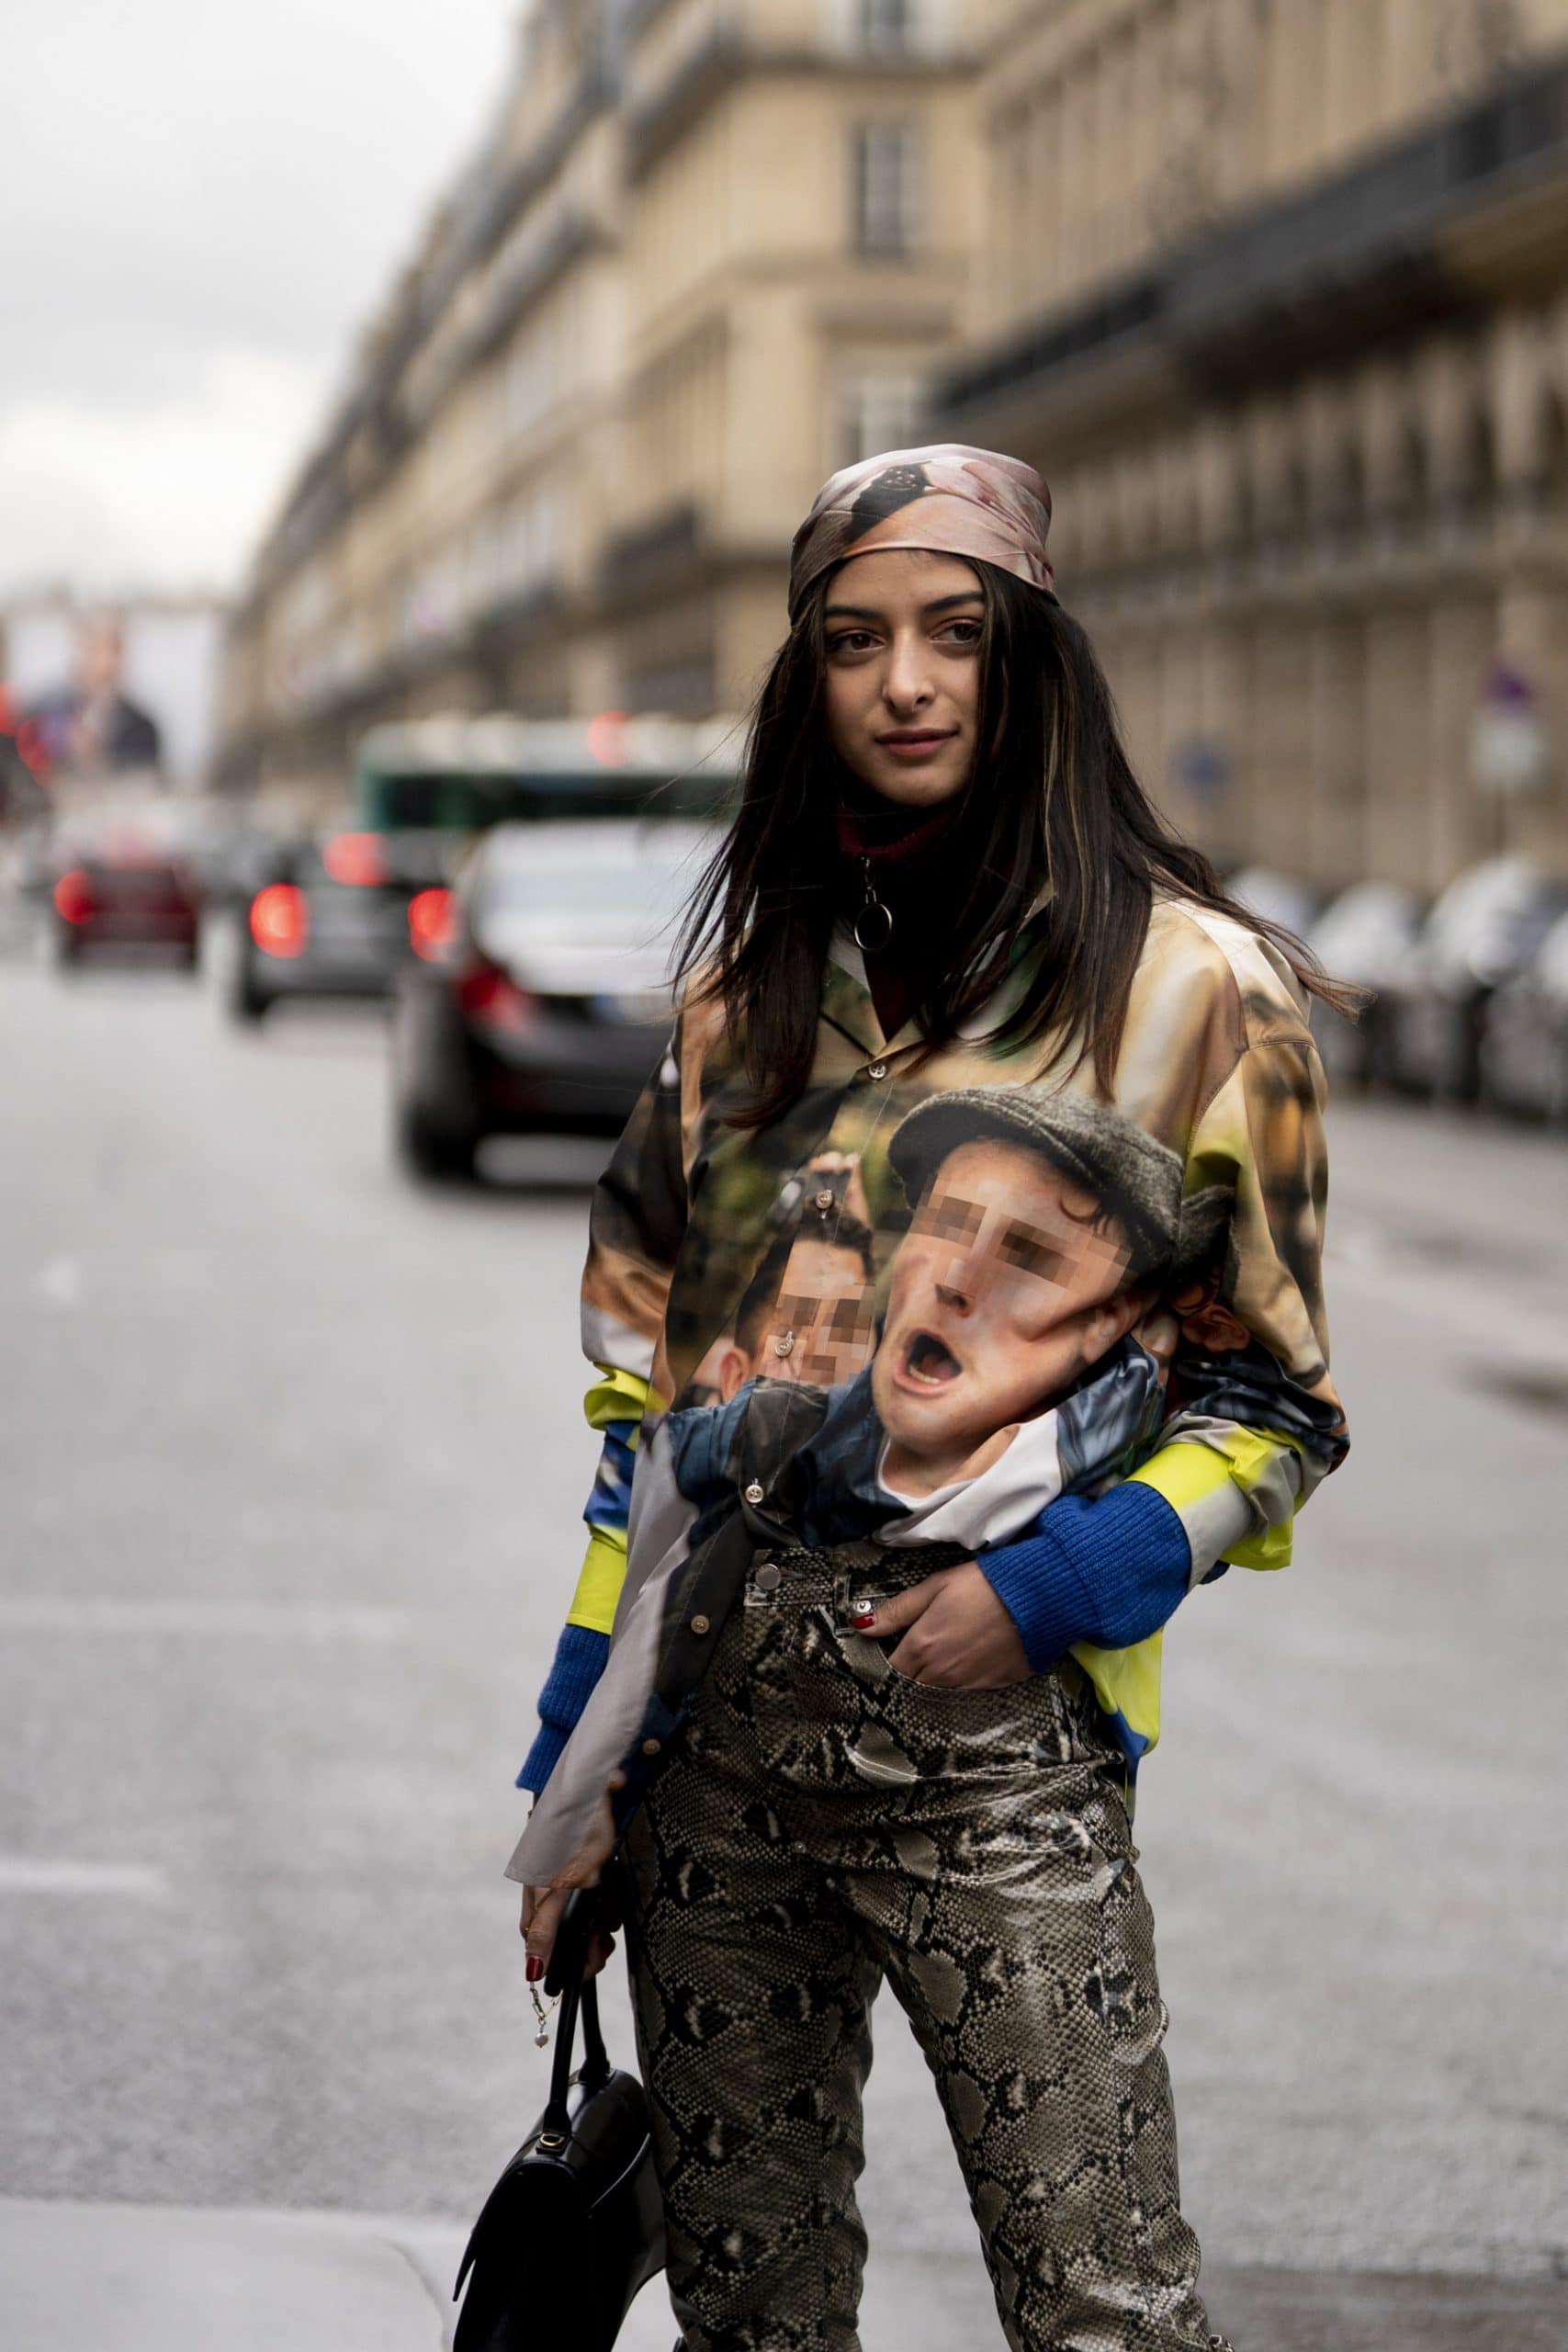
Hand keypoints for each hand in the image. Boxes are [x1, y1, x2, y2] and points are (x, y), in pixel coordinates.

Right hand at [519, 1770, 625, 1980]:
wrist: (588, 1795)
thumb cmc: (572, 1838)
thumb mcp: (560, 1887)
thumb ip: (545, 1932)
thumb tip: (532, 1974)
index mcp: (537, 1909)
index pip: (549, 1955)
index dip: (574, 1963)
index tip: (594, 1954)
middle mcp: (549, 1903)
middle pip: (571, 1944)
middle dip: (592, 1943)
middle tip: (606, 1934)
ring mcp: (568, 1892)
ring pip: (588, 1926)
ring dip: (603, 1923)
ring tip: (610, 1910)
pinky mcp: (586, 1881)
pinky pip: (598, 1906)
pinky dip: (608, 1907)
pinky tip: (612, 1898)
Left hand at [858, 1564, 1030, 1688]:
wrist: (1038, 1597)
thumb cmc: (984, 1585)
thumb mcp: (935, 1587)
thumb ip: (898, 1610)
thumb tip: (863, 1626)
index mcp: (923, 1647)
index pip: (892, 1670)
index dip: (889, 1660)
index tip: (891, 1649)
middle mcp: (942, 1673)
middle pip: (914, 1683)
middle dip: (912, 1669)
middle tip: (922, 1646)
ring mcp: (969, 1683)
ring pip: (940, 1688)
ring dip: (938, 1674)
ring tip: (951, 1647)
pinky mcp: (995, 1685)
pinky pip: (969, 1688)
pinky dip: (966, 1676)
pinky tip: (974, 1655)